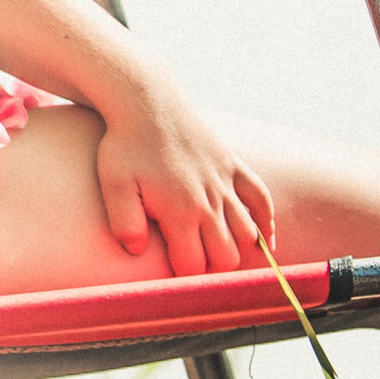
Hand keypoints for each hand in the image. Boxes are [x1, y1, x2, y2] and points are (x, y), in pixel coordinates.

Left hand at [91, 81, 274, 275]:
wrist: (148, 101)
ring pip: (247, 234)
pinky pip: (262, 200)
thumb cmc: (126, 143)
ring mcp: (227, 186)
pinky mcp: (236, 168)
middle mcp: (211, 204)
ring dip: (238, 250)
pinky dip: (266, 222)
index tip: (175, 276)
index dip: (185, 277)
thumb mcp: (113, 183)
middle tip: (198, 266)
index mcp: (181, 212)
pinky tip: (264, 240)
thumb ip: (124, 222)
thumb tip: (137, 252)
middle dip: (213, 269)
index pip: (194, 265)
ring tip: (224, 255)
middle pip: (226, 256)